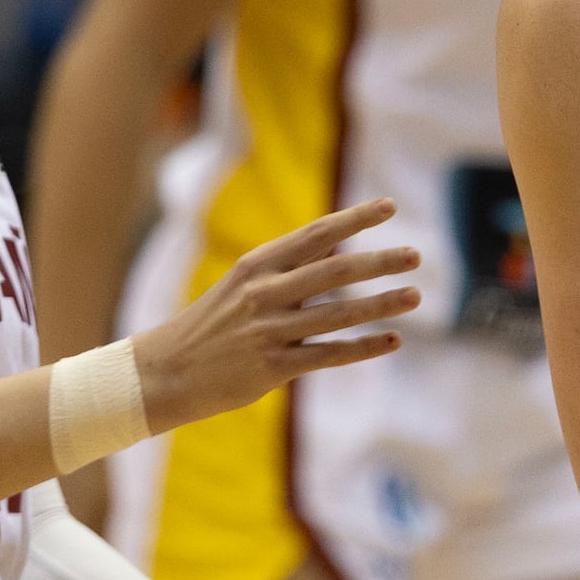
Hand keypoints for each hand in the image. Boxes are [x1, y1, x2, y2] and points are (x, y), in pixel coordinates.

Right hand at [137, 198, 420, 429]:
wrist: (163, 373)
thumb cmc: (211, 326)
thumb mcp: (242, 285)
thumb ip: (287, 270)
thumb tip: (339, 251)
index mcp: (257, 266)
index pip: (315, 234)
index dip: (355, 219)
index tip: (390, 206)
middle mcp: (264, 293)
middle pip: (334, 271)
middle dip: (379, 261)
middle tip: (416, 255)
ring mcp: (268, 331)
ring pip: (338, 315)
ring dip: (381, 304)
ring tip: (415, 295)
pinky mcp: (272, 368)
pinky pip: (328, 355)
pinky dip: (363, 347)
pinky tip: (392, 340)